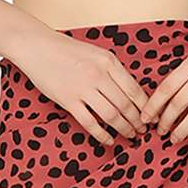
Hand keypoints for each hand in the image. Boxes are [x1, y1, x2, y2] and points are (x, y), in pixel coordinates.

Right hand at [7, 29, 149, 146]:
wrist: (37, 47)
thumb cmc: (67, 50)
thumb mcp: (95, 53)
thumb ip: (111, 70)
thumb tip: (130, 92)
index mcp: (108, 61)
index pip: (134, 89)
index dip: (144, 107)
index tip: (150, 117)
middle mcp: (98, 74)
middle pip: (125, 105)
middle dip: (137, 121)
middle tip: (142, 131)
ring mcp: (83, 88)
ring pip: (111, 115)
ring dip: (124, 129)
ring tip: (130, 136)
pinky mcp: (68, 100)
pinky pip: (90, 123)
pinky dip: (102, 135)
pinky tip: (109, 141)